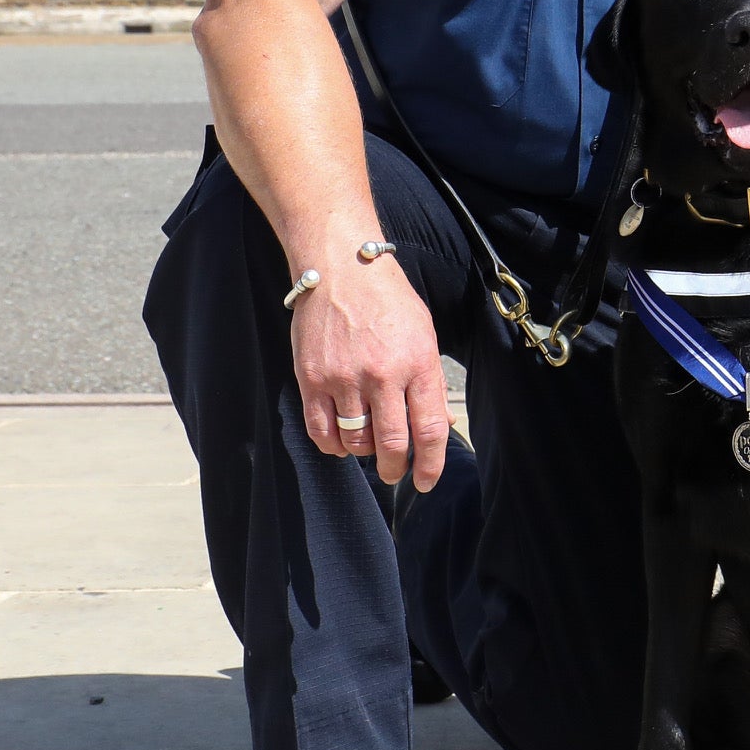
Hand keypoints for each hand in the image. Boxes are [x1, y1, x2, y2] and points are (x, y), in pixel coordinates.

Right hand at [292, 254, 450, 487]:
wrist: (340, 268)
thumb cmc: (387, 300)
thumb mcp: (424, 334)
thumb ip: (428, 382)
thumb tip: (437, 424)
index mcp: (418, 364)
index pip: (429, 430)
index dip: (430, 465)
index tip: (426, 481)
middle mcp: (383, 375)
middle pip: (391, 445)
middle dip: (394, 469)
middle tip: (393, 473)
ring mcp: (344, 378)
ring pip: (354, 441)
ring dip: (362, 453)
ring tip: (366, 445)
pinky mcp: (312, 378)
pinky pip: (320, 431)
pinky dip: (332, 445)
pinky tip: (340, 440)